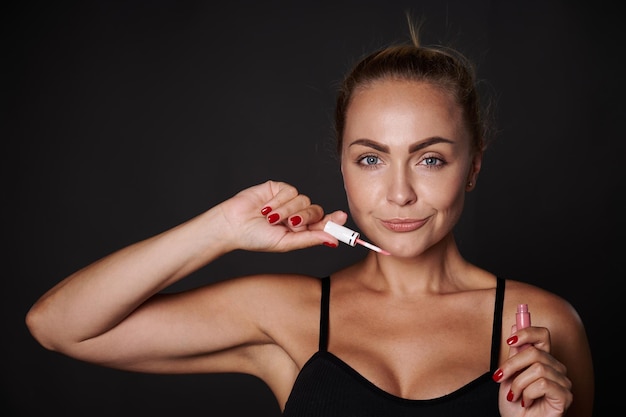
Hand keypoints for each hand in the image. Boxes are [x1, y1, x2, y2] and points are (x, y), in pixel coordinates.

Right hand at [217, 180, 347, 252]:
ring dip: (287, 211)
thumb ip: (310, 239)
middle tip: (291, 224)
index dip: (334, 221)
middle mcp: (298, 214)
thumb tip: (333, 240)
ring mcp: (289, 200)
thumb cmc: (256, 238)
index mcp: (301, 230)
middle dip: (305, 218)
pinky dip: (279, 201)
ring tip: (270, 219)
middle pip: (316, 210)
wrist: (233, 225)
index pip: (323, 224)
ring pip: (303, 200)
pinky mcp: (279, 188)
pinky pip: (290, 191)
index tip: (342, 218)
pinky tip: (266, 208)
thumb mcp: (286, 243)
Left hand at [493, 325, 572, 416]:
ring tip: (514, 395)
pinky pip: (543, 383)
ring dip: (518, 383)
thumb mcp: (509, 374)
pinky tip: (526, 402)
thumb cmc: (514, 402)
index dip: (527, 332)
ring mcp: (563, 382)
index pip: (542, 335)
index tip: (510, 340)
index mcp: (543, 360)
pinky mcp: (565, 396)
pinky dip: (528, 393)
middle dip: (511, 365)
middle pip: (535, 352)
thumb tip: (514, 326)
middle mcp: (556, 368)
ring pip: (538, 368)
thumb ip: (514, 352)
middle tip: (499, 377)